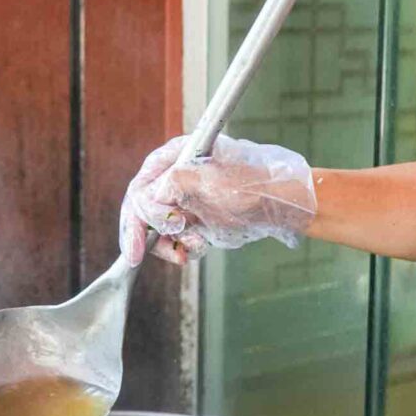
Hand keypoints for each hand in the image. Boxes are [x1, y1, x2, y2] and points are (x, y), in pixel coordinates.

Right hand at [119, 134, 316, 265]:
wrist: (281, 203)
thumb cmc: (250, 184)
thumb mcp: (207, 182)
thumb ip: (170, 187)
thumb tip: (146, 203)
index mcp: (174, 158)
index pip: (140, 189)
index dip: (134, 219)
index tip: (135, 248)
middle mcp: (174, 176)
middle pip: (144, 210)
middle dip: (147, 235)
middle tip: (139, 258)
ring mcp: (184, 198)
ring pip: (159, 228)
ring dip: (168, 244)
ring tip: (189, 248)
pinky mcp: (195, 217)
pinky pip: (177, 237)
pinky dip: (182, 247)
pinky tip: (197, 246)